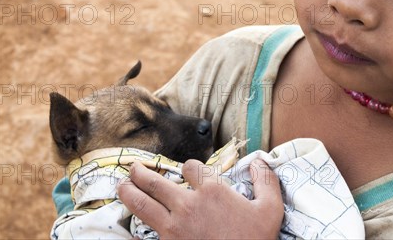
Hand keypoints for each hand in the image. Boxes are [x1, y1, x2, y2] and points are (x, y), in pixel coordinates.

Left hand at [117, 159, 283, 238]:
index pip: (191, 167)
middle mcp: (188, 204)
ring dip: (129, 192)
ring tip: (122, 185)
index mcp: (212, 191)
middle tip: (134, 168)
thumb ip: (266, 180)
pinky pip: (142, 237)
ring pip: (143, 203)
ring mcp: (174, 227)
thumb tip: (259, 161)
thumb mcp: (270, 208)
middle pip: (157, 181)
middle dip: (142, 172)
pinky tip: (125, 230)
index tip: (190, 171)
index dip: (190, 166)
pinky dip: (131, 233)